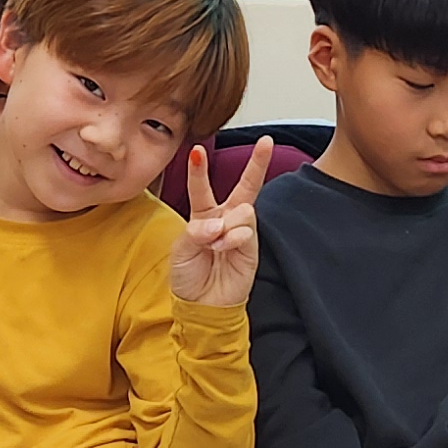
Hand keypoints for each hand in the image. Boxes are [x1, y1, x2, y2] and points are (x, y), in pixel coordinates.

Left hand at [169, 139, 272, 307]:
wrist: (202, 305)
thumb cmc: (188, 277)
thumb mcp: (181, 250)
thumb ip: (196, 231)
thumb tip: (220, 222)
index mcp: (204, 216)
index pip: (201, 188)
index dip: (199, 169)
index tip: (197, 149)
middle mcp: (225, 219)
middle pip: (244, 186)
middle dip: (257, 163)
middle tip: (267, 142)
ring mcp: (241, 232)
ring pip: (242, 210)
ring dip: (225, 227)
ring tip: (215, 246)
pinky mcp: (252, 247)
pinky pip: (246, 230)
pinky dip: (232, 238)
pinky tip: (224, 250)